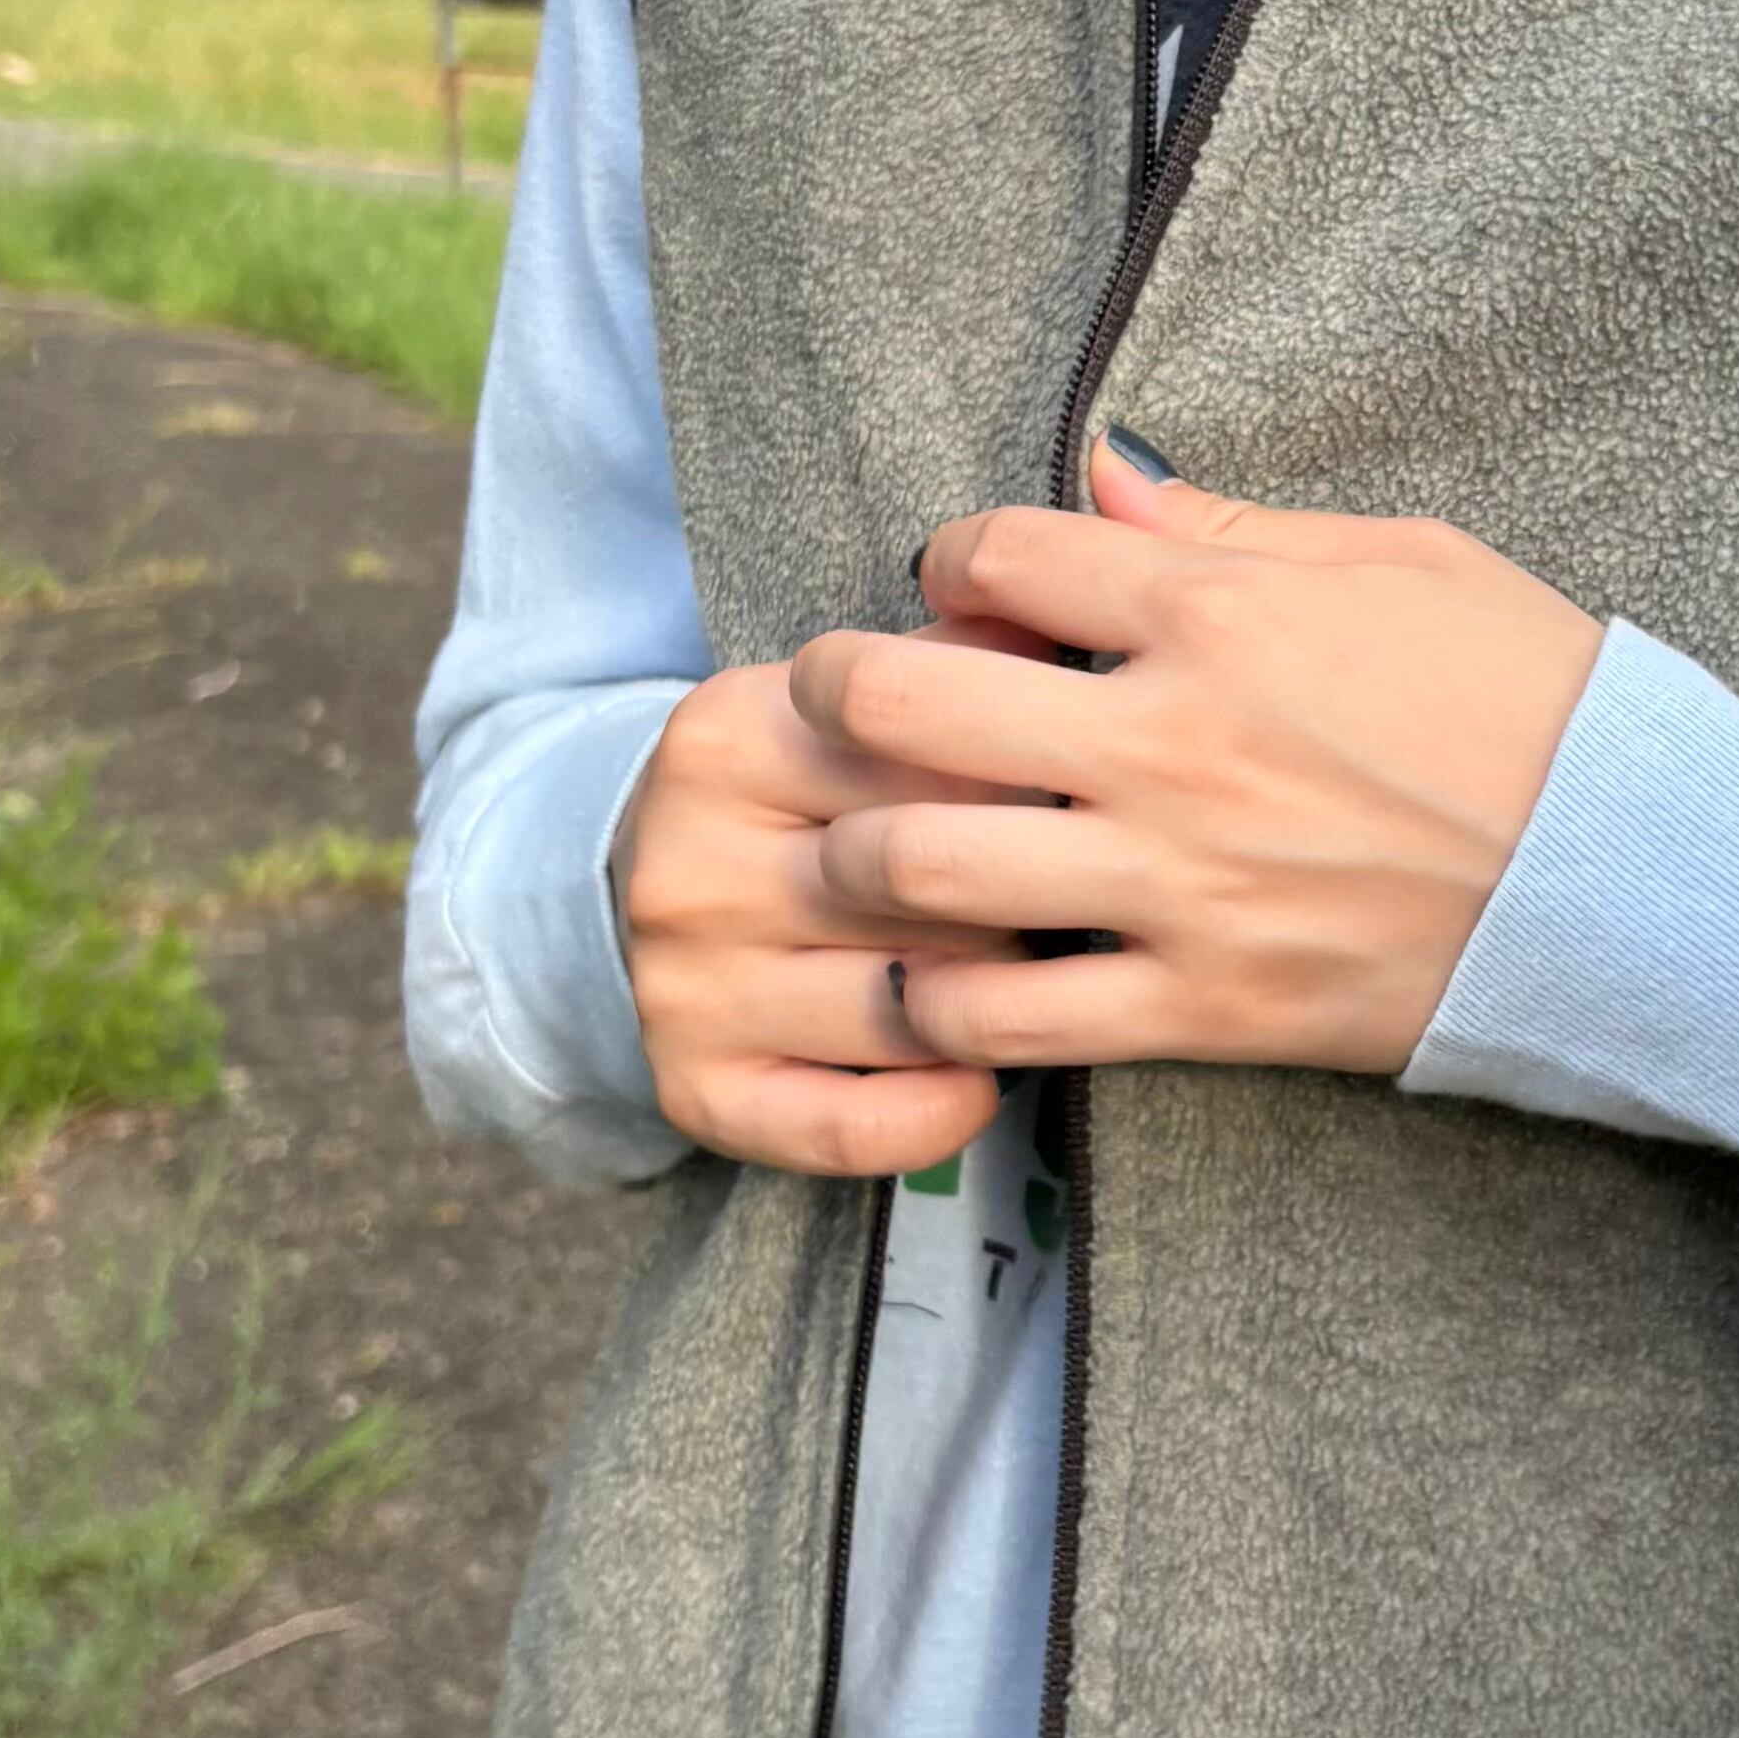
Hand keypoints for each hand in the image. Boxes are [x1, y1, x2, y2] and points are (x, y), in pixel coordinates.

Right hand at [614, 658, 1020, 1175]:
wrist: (650, 876)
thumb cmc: (808, 786)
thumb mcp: (855, 698)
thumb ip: (965, 656)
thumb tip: (1088, 607)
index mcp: (729, 733)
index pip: (935, 763)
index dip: (1029, 782)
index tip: (1066, 793)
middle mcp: (689, 863)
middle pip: (932, 891)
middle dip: (1022, 893)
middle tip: (1062, 892)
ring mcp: (683, 986)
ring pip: (911, 1012)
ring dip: (994, 1001)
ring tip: (1023, 973)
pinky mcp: (695, 1089)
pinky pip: (848, 1130)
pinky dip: (938, 1114)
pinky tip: (979, 1077)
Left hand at [786, 433, 1605, 1078]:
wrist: (1643, 880)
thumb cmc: (1537, 703)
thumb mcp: (1402, 559)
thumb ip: (1228, 523)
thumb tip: (1102, 474)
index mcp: (1218, 609)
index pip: (997, 552)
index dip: (948, 564)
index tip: (959, 594)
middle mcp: (1171, 741)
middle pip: (903, 699)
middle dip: (834, 693)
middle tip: (836, 708)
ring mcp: (1178, 883)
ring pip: (922, 866)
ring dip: (857, 854)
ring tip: (861, 853)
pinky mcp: (1205, 1008)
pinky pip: (1011, 1019)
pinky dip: (940, 1006)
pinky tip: (934, 985)